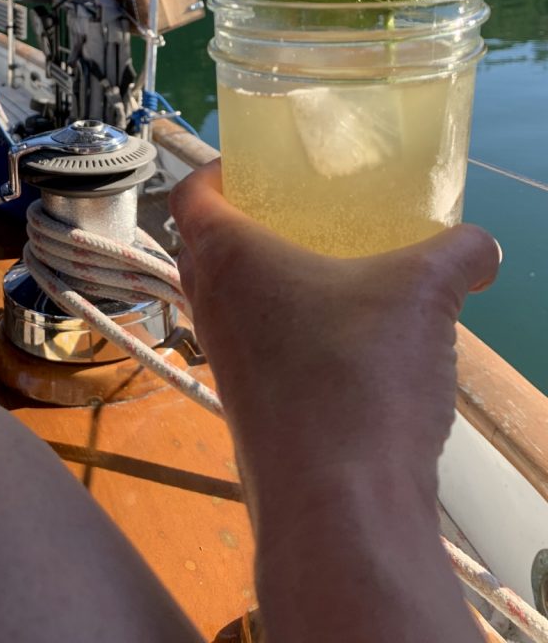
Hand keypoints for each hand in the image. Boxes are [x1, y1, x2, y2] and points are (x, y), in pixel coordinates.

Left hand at [170, 160, 500, 514]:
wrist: (339, 505)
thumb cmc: (360, 374)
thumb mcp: (424, 294)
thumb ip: (458, 254)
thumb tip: (482, 246)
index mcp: (229, 258)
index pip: (190, 194)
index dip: (214, 170)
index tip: (252, 166)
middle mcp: (210, 307)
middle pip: (204, 247)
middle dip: (243, 224)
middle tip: (297, 212)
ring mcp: (222, 363)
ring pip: (228, 303)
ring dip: (264, 284)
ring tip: (327, 274)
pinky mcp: (245, 409)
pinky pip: (254, 350)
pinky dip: (283, 334)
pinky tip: (342, 343)